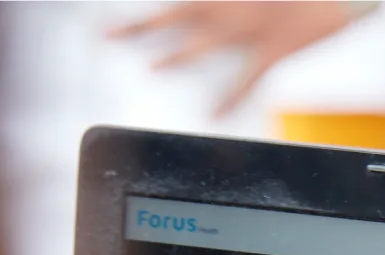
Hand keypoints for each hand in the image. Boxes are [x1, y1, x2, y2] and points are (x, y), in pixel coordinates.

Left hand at [110, 2, 364, 115]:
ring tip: (149, 67)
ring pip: (206, 43)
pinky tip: (212, 114)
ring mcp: (255, 26)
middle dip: (139, 26)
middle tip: (105, 36)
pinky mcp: (279, 46)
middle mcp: (233, 2)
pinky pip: (250, 76)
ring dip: (176, 55)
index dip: (143, 10)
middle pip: (176, 15)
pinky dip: (231, 95)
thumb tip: (206, 5)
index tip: (109, 19)